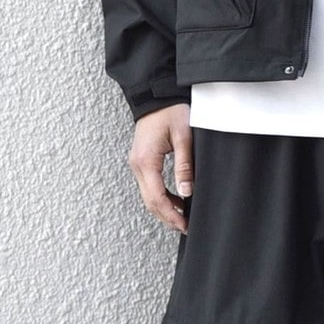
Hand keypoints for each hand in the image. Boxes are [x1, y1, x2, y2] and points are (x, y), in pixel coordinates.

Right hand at [127, 103, 193, 233]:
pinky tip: (177, 201)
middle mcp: (137, 165)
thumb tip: (186, 192)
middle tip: (186, 227)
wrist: (157, 95)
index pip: (157, 198)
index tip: (185, 225)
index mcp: (146, 161)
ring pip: (148, 196)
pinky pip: (150, 186)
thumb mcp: (184, 136)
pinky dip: (162, 197)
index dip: (171, 215)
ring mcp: (137, 164)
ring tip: (184, 217)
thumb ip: (184, 165)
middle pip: (150, 201)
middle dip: (167, 217)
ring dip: (164, 209)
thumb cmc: (171, 111)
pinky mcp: (142, 161)